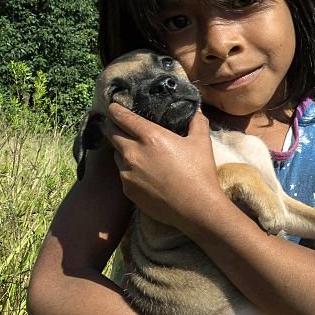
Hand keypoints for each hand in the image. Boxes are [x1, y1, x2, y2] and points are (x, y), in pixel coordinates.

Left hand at [106, 103, 226, 233]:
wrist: (196, 208)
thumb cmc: (200, 173)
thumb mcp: (202, 142)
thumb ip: (197, 121)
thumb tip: (196, 110)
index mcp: (151, 137)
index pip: (122, 117)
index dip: (115, 109)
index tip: (113, 106)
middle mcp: (133, 153)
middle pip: (111, 134)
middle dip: (113, 127)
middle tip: (118, 125)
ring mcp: (127, 173)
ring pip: (116, 155)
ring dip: (121, 150)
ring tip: (134, 151)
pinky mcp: (127, 190)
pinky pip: (123, 174)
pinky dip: (128, 170)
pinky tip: (143, 173)